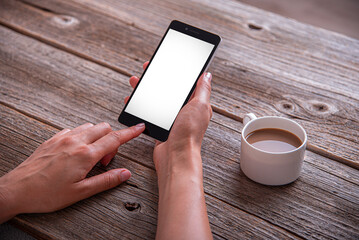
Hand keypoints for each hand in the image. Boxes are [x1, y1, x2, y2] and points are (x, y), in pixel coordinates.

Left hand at [0, 122, 144, 222]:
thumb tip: (125, 174)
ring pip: (89, 127)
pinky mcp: (53, 139)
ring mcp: (63, 138)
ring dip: (97, 137)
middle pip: (104, 128)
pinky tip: (77, 151)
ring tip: (91, 157)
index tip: (139, 128)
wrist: (17, 190)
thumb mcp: (81, 192)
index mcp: (85, 155)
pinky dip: (82, 136)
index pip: (114, 139)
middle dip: (112, 140)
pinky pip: (74, 130)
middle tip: (105, 160)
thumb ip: (106, 180)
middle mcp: (75, 142)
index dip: (130, 133)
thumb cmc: (46, 193)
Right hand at [125, 62, 211, 181]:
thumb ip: (203, 90)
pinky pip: (149, 112)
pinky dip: (140, 105)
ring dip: (145, 89)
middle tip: (146, 70)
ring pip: (156, 99)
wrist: (176, 156)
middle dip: (156, 78)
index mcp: (195, 103)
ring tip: (135, 82)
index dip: (175, 71)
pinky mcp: (160, 126)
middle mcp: (184, 110)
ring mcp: (171, 118)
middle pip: (168, 89)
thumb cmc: (189, 133)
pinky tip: (133, 100)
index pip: (185, 82)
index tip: (165, 62)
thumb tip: (207, 75)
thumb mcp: (200, 106)